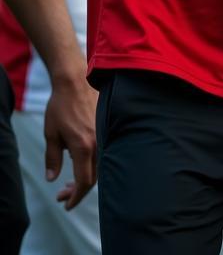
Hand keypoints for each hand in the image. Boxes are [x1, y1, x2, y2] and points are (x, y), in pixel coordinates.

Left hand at [43, 71, 96, 209]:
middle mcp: (99, 142)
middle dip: (78, 190)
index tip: (66, 204)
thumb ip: (53, 158)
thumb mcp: (51, 134)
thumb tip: (53, 178)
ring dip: (86, 176)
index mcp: (84, 147)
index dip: (76, 196)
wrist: (77, 80)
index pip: (84, 181)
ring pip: (101, 165)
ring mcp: (106, 134)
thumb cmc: (61, 106)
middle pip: (94, 177)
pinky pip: (105, 151)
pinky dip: (93, 162)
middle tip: (62, 194)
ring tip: (70, 180)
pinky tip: (82, 161)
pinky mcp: (109, 126)